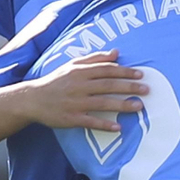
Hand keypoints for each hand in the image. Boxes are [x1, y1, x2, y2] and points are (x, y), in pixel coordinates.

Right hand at [25, 50, 147, 131]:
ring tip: (139, 106)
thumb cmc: (56, 81)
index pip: (106, 70)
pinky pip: (90, 122)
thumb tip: (116, 52)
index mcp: (80, 72)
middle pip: (107, 85)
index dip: (124, 71)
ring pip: (102, 103)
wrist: (33, 99)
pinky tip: (118, 127)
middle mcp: (79, 86)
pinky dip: (104, 124)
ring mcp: (75, 103)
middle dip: (128, 87)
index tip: (140, 74)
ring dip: (122, 105)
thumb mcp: (72, 65)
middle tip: (146, 90)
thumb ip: (94, 58)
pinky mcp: (71, 118)